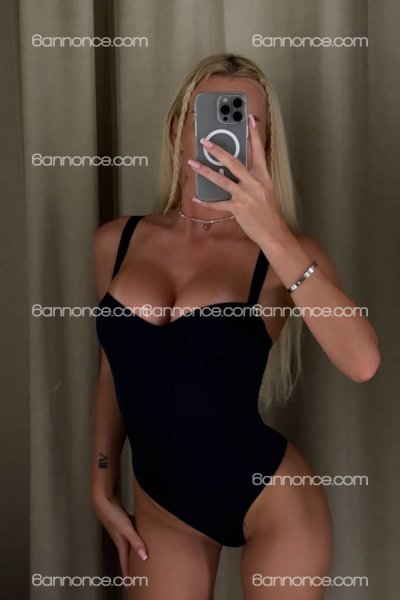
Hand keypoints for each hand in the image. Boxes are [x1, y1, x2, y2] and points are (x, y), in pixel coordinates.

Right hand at [91, 493, 147, 575]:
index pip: (125, 563)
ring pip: (130, 542)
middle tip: (139, 573)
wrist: (104, 500)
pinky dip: (137, 534)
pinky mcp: (123, 521)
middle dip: (132, 564)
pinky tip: (143, 531)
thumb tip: (144, 557)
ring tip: (141, 554)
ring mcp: (121, 529)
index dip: (127, 574)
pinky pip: (132, 531)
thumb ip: (136, 541)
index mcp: (121, 544)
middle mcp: (121, 539)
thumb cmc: (114, 515)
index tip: (130, 585)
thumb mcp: (126, 529)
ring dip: (135, 548)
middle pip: (128, 554)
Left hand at [188, 114, 288, 245]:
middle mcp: (254, 183)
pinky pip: (218, 204)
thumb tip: (236, 169)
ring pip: (222, 180)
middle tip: (205, 141)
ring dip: (206, 171)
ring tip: (193, 163)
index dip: (254, 133)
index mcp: (263, 176)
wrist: (273, 232)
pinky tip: (197, 198)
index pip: (259, 150)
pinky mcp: (238, 209)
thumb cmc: (268, 211)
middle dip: (218, 150)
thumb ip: (253, 178)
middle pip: (234, 162)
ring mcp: (245, 196)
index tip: (249, 118)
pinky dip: (207, 201)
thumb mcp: (265, 190)